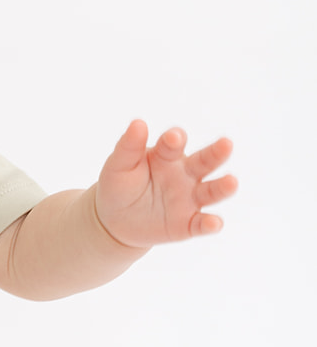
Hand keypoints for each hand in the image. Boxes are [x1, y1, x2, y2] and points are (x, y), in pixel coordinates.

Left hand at [94, 121, 236, 247]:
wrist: (114, 221)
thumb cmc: (119, 186)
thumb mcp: (118, 166)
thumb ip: (128, 146)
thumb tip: (138, 122)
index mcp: (167, 155)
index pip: (174, 144)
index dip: (175, 140)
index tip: (172, 138)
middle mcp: (184, 174)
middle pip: (204, 161)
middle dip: (215, 153)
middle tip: (226, 144)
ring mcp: (189, 199)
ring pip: (211, 191)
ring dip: (222, 187)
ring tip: (232, 182)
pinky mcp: (188, 224)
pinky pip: (202, 224)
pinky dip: (210, 224)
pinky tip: (215, 223)